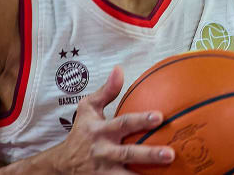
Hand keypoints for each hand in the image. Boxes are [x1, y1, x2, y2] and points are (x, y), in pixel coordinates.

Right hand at [49, 66, 174, 173]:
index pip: (122, 123)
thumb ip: (106, 91)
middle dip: (149, 154)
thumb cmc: (81, 132)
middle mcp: (103, 151)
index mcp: (100, 130)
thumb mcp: (87, 109)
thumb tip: (119, 69)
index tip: (159, 117)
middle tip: (170, 154)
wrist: (63, 164)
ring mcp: (104, 171)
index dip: (140, 120)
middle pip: (128, 153)